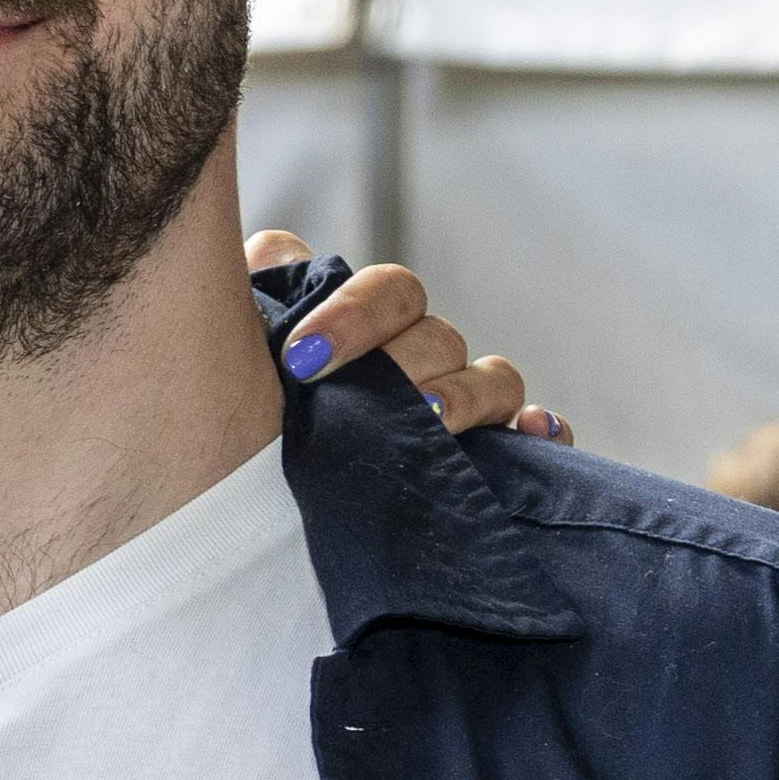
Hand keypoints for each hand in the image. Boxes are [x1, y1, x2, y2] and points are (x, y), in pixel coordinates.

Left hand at [246, 233, 566, 443]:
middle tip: (348, 395)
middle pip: (436, 334)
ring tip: (425, 415)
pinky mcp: (491, 468)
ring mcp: (457, 416)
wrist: (242, 528)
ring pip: (492, 380)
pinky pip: (537, 442)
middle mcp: (417, 367)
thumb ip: (259, 292)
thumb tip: (280, 251)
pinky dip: (542, 432)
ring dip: (463, 393)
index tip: (299, 358)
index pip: (389, 294)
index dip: (353, 313)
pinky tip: (533, 431)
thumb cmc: (239, 433)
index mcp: (367, 335)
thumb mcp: (235, 358)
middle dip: (395, 358)